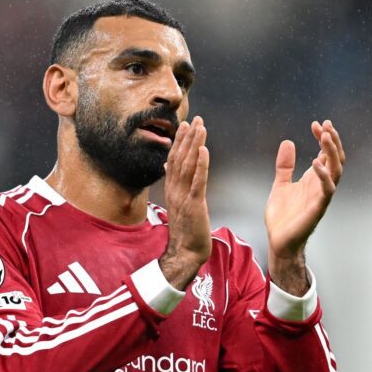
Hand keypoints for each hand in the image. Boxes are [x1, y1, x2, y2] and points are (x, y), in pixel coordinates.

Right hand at [159, 116, 211, 289]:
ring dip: (194, 145)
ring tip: (201, 128)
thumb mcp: (178, 203)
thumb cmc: (186, 229)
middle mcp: (175, 189)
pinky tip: (205, 150)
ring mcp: (183, 196)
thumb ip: (174, 184)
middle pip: (180, 158)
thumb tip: (167, 167)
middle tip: (196, 119)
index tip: (186, 125)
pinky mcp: (194, 204)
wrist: (185, 251)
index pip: (174, 160)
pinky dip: (201, 164)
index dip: (180, 141)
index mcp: (172, 189)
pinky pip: (197, 181)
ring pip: (188, 165)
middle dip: (188, 138)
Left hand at [264, 120, 344, 294]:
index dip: (324, 137)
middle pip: (336, 159)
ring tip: (324, 137)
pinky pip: (327, 190)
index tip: (316, 124)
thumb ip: (285, 166)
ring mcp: (321, 196)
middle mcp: (321, 186)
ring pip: (336, 171)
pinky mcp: (317, 208)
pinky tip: (316, 162)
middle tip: (325, 125)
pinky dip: (324, 175)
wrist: (278, 241)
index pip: (326, 153)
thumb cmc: (282, 217)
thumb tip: (288, 142)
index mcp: (314, 179)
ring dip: (332, 153)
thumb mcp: (280, 184)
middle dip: (332, 141)